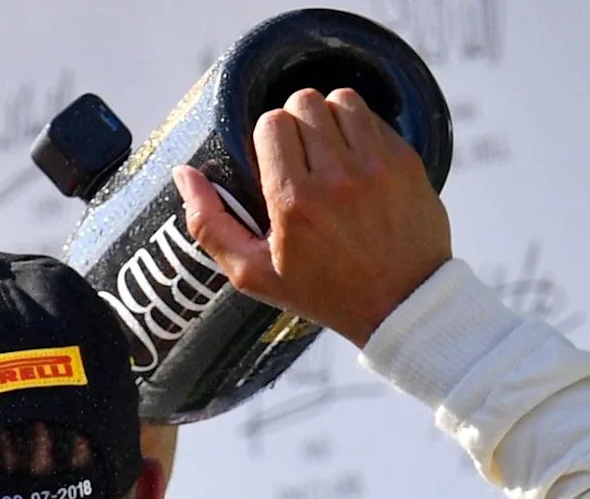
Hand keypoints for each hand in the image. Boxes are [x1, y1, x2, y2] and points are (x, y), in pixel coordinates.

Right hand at [174, 87, 450, 346]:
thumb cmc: (322, 292)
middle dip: (295, 122)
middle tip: (299, 153)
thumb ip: (210, 223)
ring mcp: (377, 166)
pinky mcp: (406, 161)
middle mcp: (337, 178)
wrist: (400, 305)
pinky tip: (355, 158)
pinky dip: (360, 129)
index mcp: (294, 203)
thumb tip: (183, 174)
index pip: (271, 123)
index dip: (266, 136)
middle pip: (304, 102)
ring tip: (327, 149)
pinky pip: (374, 117)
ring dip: (328, 117)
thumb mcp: (252, 274)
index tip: (272, 160)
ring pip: (341, 100)